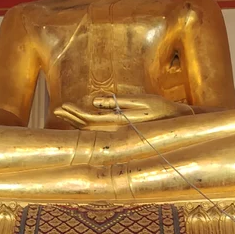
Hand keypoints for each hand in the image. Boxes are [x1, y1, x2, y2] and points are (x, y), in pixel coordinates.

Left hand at [54, 95, 192, 129]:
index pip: (88, 119)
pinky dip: (87, 123)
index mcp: (118, 122)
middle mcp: (116, 131)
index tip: (60, 105)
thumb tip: (94, 100)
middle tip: (56, 108)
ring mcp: (118, 133)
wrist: (178, 124)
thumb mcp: (141, 101)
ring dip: (77, 121)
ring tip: (64, 112)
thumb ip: (117, 102)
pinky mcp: (122, 131)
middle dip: (71, 117)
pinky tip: (82, 118)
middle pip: (86, 126)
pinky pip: (99, 129)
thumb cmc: (162, 110)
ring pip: (91, 129)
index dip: (73, 113)